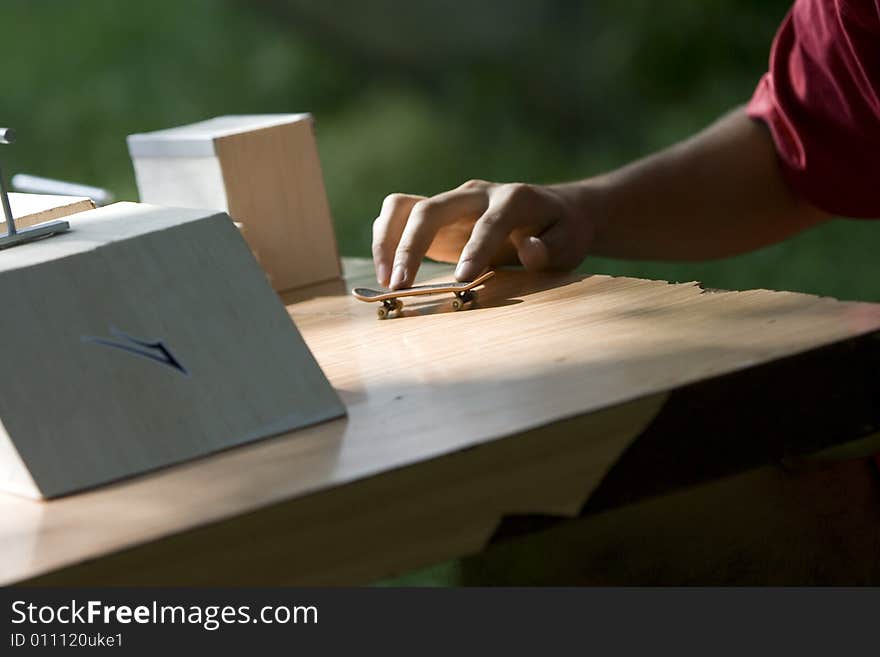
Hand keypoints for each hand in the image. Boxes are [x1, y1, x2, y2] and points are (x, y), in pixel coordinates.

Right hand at [371, 179, 597, 288]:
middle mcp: (475, 193)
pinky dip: (386, 240)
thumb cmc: (562, 232)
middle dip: (411, 246)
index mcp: (513, 199)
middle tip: (400, 285)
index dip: (475, 250)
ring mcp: (451, 201)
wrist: (553, 212)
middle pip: (431, 209)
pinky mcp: (435, 215)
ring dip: (388, 241)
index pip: (488, 222)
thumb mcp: (569, 242)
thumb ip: (551, 247)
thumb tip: (529, 249)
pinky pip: (398, 216)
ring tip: (387, 281)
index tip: (462, 281)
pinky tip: (387, 273)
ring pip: (404, 207)